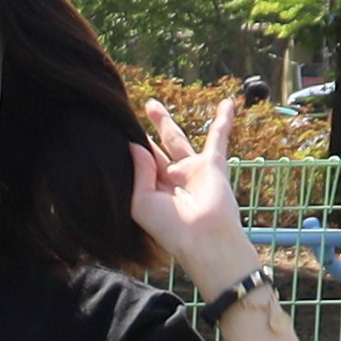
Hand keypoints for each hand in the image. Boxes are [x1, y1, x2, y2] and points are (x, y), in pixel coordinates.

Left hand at [132, 95, 260, 298]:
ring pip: (175, 140)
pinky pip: (218, 137)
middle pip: (152, 151)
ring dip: (165, 122)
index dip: (128, 151)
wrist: (202, 237)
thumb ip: (138, 172)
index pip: (138, 166)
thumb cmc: (169, 228)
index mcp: (152, 192)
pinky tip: (226, 103)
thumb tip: (135, 145)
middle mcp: (170, 181)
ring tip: (152, 104)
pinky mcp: (212, 165)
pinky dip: (223, 120)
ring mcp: (190, 171)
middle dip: (141, 136)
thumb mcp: (142, 202)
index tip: (114, 134)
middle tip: (128, 117)